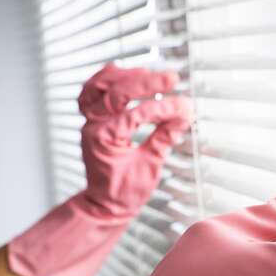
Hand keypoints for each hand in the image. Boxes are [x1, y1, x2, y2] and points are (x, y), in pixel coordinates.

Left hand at [78, 63, 191, 218]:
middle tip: (172, 78)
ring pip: (98, 86)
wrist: (105, 204)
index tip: (186, 107)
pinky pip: (92, 91)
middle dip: (146, 82)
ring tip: (148, 72)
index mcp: (105, 140)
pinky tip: (122, 71)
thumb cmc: (124, 192)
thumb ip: (164, 138)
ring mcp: (90, 121)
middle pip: (115, 92)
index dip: (163, 108)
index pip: (136, 115)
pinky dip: (105, 79)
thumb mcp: (149, 168)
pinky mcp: (93, 120)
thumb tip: (183, 116)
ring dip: (123, 76)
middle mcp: (93, 126)